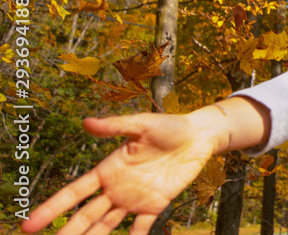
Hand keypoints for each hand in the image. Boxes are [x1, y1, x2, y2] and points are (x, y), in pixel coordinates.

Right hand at [20, 112, 216, 234]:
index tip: (30, 226)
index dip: (52, 208)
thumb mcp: (141, 124)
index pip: (74, 193)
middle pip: (86, 215)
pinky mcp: (156, 205)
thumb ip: (115, 126)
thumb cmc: (170, 126)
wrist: (199, 136)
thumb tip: (86, 122)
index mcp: (108, 169)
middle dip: (68, 231)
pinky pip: (140, 228)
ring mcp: (135, 198)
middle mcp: (117, 187)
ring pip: (107, 225)